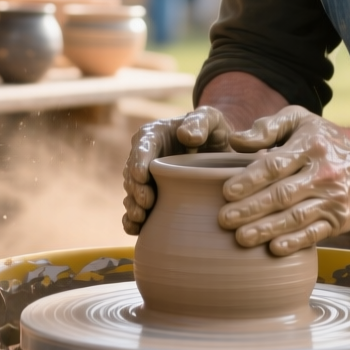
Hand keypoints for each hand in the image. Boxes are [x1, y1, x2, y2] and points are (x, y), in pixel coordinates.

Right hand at [122, 106, 232, 234]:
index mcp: (152, 135)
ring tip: (141, 218)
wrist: (217, 151)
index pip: (142, 148)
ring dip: (133, 207)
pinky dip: (133, 221)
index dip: (139, 162)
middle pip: (133, 175)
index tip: (142, 176)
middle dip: (136, 190)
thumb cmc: (211, 131)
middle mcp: (143, 158)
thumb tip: (187, 136)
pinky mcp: (150, 197)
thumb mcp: (211, 119)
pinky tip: (136, 230)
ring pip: (132, 195)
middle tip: (147, 202)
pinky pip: (136, 210)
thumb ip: (200, 122)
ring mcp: (145, 180)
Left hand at [219, 106, 349, 255]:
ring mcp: (335, 198)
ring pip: (296, 217)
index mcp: (311, 145)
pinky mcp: (341, 219)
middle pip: (282, 194)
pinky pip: (315, 233)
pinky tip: (274, 248)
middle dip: (251, 209)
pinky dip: (295, 242)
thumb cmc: (322, 140)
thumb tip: (235, 140)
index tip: (226, 192)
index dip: (250, 180)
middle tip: (225, 219)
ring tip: (241, 237)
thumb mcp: (299, 120)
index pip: (275, 165)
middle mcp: (325, 172)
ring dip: (267, 229)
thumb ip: (267, 127)